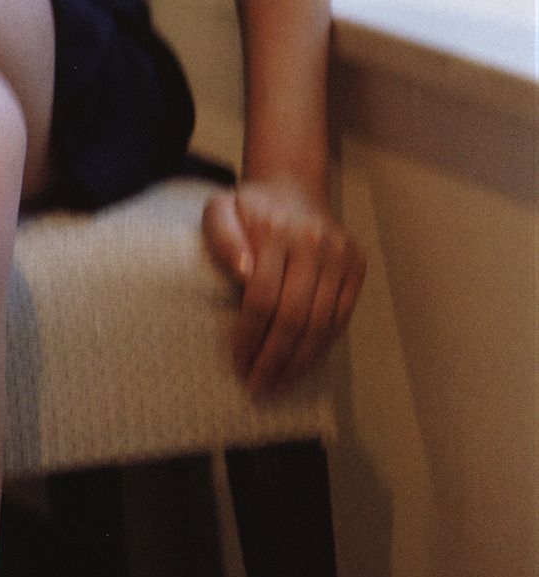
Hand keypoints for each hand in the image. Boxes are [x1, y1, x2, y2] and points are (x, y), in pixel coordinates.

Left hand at [202, 179, 365, 396]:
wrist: (292, 189)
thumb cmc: (248, 210)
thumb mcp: (219, 211)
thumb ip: (222, 237)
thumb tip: (243, 272)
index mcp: (277, 232)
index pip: (262, 298)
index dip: (250, 337)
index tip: (238, 363)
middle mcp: (315, 244)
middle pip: (295, 317)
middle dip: (275, 359)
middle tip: (258, 386)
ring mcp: (340, 256)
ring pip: (322, 324)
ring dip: (300, 362)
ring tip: (279, 385)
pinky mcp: (357, 267)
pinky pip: (341, 318)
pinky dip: (322, 347)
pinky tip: (302, 366)